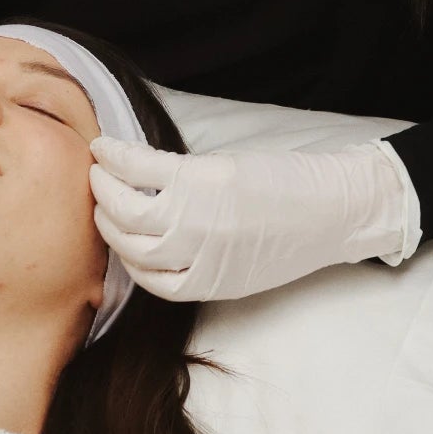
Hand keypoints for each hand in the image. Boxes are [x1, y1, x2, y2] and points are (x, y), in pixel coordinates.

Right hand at [88, 135, 413, 302]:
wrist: (334, 209)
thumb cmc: (294, 236)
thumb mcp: (243, 270)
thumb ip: (201, 263)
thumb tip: (162, 238)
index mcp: (204, 286)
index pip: (142, 276)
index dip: (122, 251)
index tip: (113, 230)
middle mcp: (193, 257)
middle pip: (127, 243)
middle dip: (105, 219)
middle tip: (98, 195)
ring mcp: (193, 219)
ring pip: (124, 210)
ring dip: (103, 188)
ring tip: (98, 172)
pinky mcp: (198, 181)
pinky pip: (140, 169)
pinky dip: (116, 157)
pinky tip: (104, 147)